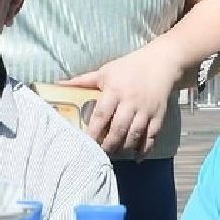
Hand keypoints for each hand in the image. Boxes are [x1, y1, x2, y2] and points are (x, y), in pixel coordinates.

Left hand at [61, 43, 186, 156]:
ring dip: (123, 148)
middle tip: (99, 154)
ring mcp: (146, 110)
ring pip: (134, 135)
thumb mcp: (105, 71)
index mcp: (115, 90)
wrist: (161, 62)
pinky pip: (152, 136)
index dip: (93, 131)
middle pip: (118, 129)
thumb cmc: (129, 67)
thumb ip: (83, 81)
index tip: (85, 143)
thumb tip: (58, 84)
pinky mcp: (159, 116)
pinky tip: (137, 157)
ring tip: (114, 155)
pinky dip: (145, 149)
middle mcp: (130, 102)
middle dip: (108, 145)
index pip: (101, 114)